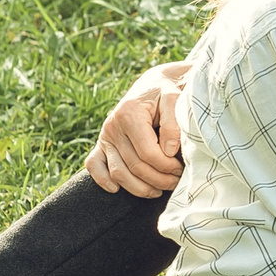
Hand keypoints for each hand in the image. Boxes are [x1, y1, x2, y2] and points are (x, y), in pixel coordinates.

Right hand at [86, 61, 187, 195]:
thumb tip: (169, 151)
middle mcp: (113, 126)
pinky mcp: (101, 144)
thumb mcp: (175, 99)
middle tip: (175, 181)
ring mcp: (105, 136)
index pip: (148, 153)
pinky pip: (94, 166)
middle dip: (158, 179)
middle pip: (134, 166)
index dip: (166, 166)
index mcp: (129, 113)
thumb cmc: (166, 94)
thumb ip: (173, 123)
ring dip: (139, 188)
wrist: (152, 86)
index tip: (181, 168)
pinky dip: (103, 180)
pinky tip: (118, 189)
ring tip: (159, 190)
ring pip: (117, 173)